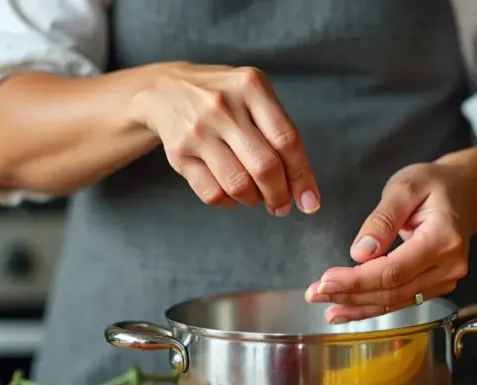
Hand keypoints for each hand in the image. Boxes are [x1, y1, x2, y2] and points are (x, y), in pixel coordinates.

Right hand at [133, 62, 320, 215]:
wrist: (166, 91)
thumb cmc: (226, 99)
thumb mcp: (254, 95)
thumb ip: (280, 132)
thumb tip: (303, 190)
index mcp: (251, 87)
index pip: (287, 139)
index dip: (302, 176)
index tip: (310, 202)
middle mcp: (224, 106)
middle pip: (265, 166)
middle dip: (280, 195)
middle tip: (282, 205)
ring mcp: (198, 130)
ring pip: (239, 185)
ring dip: (255, 200)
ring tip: (257, 196)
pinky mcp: (179, 153)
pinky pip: (213, 194)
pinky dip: (229, 202)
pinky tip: (232, 194)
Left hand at [304, 162, 476, 322]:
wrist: (466, 192)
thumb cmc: (435, 184)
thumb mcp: (405, 187)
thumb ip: (382, 219)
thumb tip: (360, 253)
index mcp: (444, 238)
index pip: (395, 271)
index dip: (357, 281)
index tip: (325, 281)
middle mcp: (449, 265)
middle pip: (393, 291)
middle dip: (350, 295)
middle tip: (314, 294)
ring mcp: (445, 279)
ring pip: (395, 302)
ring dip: (357, 306)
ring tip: (325, 307)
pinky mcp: (436, 285)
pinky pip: (400, 300)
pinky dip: (371, 306)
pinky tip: (347, 309)